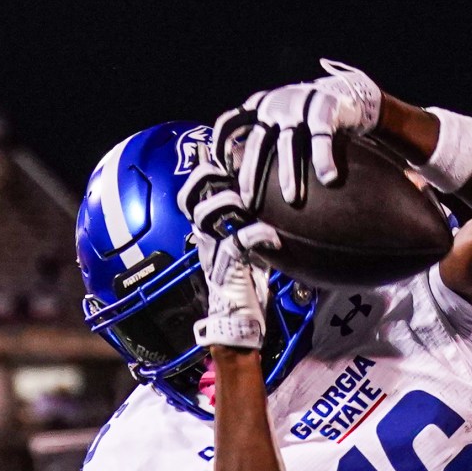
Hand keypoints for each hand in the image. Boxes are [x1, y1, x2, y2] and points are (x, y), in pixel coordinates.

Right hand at [181, 133, 279, 351]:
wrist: (240, 324)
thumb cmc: (251, 284)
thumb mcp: (252, 248)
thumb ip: (257, 224)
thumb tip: (278, 201)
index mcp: (209, 228)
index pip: (197, 187)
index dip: (207, 164)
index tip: (227, 147)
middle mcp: (205, 236)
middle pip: (192, 192)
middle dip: (211, 174)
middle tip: (233, 164)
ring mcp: (212, 251)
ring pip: (207, 213)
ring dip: (232, 201)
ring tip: (251, 200)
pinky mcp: (226, 269)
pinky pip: (237, 242)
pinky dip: (257, 235)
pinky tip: (274, 237)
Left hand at [228, 58, 382, 206]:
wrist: (344, 90)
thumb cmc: (307, 114)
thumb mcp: (279, 118)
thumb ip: (261, 135)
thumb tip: (236, 167)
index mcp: (259, 106)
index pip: (230, 124)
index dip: (222, 146)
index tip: (222, 173)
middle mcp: (274, 105)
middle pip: (258, 142)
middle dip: (252, 173)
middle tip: (249, 200)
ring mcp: (299, 106)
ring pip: (288, 143)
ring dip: (289, 172)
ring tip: (291, 199)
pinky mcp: (324, 108)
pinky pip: (321, 138)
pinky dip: (323, 159)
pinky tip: (328, 178)